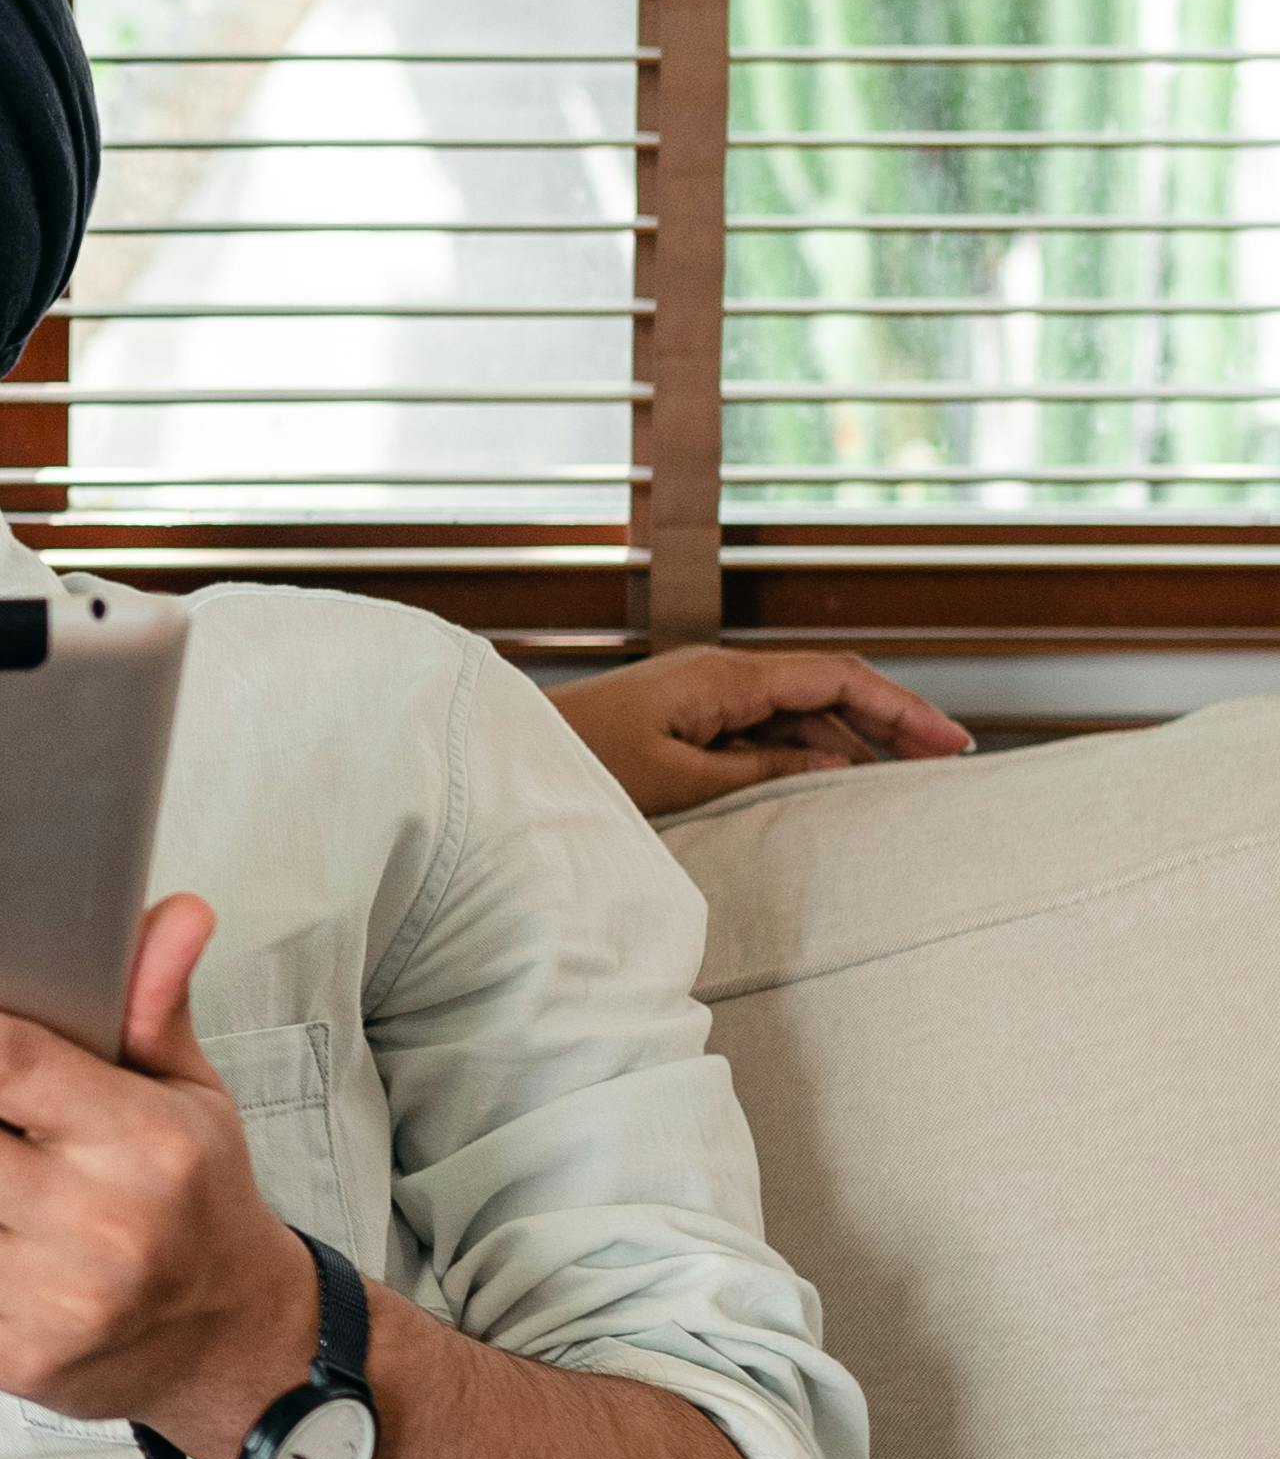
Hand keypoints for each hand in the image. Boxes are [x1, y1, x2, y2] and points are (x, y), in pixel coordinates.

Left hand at [549, 644, 970, 819]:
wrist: (511, 760)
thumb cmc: (579, 767)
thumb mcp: (678, 782)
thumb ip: (762, 771)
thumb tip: (837, 765)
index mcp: (723, 677)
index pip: (836, 678)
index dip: (900, 707)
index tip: (949, 743)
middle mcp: (720, 676)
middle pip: (827, 691)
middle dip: (890, 722)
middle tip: (948, 765)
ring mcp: (705, 696)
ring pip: (800, 711)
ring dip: (853, 740)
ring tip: (906, 782)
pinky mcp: (690, 719)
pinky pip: (766, 730)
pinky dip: (808, 751)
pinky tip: (835, 782)